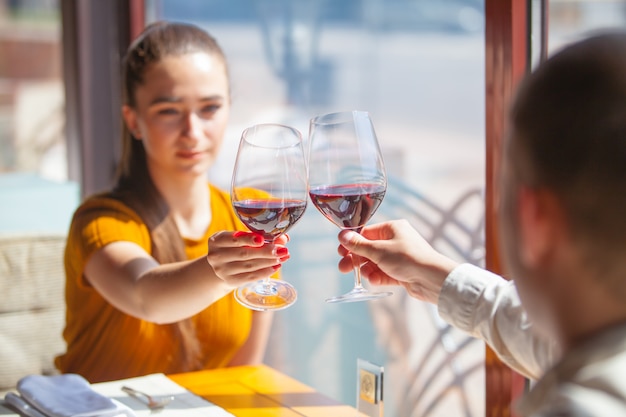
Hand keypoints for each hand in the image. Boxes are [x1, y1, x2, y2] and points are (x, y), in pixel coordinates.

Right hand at [207, 231, 289, 286]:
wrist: (221, 265)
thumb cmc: (233, 247)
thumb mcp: (239, 237)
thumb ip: (257, 235)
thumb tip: (283, 239)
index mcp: (217, 240)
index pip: (234, 239)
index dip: (249, 239)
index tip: (263, 239)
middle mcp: (216, 256)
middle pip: (244, 254)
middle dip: (266, 251)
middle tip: (283, 249)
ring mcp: (222, 270)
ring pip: (249, 266)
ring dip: (268, 262)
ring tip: (282, 257)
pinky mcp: (230, 281)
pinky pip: (250, 277)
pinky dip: (264, 272)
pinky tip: (275, 266)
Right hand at [337, 219, 458, 303]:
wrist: (432, 279)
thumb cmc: (408, 259)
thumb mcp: (379, 251)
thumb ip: (359, 245)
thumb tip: (342, 236)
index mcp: (392, 228)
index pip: (366, 232)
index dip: (352, 242)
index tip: (340, 251)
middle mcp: (396, 241)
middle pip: (368, 249)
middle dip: (356, 259)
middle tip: (344, 268)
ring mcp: (399, 257)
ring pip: (375, 262)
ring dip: (367, 270)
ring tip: (365, 276)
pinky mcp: (401, 272)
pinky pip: (383, 273)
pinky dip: (378, 277)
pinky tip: (375, 281)